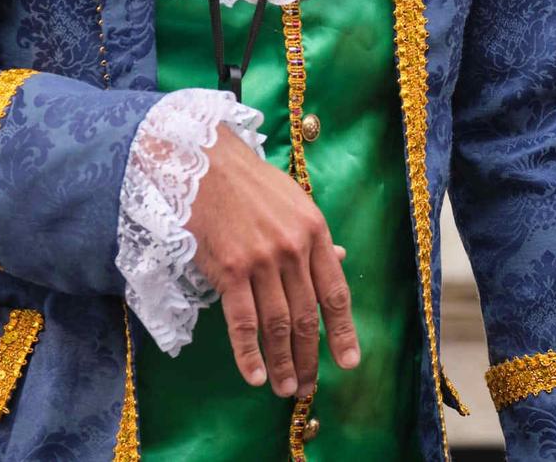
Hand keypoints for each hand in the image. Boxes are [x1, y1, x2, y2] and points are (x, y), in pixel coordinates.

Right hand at [187, 125, 358, 395]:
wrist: (207, 166)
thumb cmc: (252, 184)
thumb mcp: (296, 203)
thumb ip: (317, 239)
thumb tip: (343, 261)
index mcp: (315, 233)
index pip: (335, 293)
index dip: (343, 332)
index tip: (348, 362)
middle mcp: (293, 250)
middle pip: (307, 316)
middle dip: (310, 357)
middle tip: (309, 387)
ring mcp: (262, 261)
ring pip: (278, 324)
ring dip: (284, 362)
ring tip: (287, 389)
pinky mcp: (229, 270)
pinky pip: (242, 321)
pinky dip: (250, 353)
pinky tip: (256, 376)